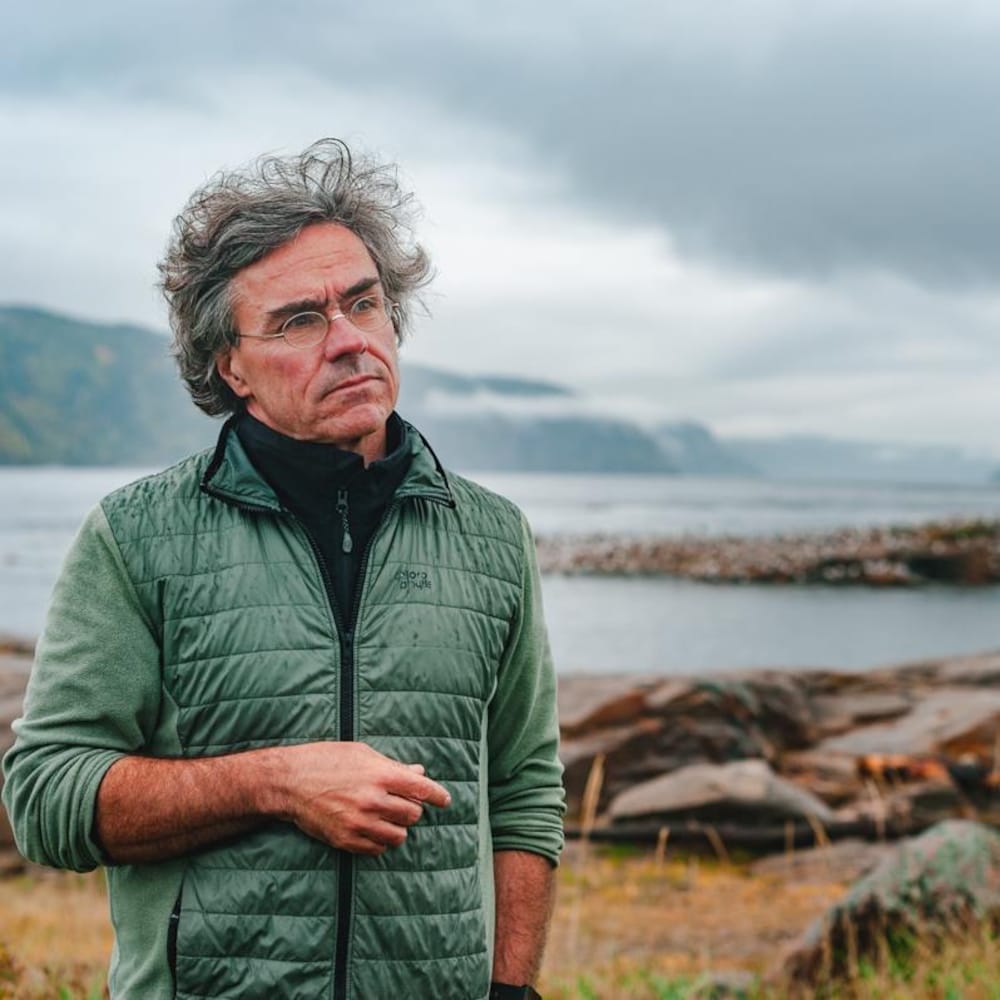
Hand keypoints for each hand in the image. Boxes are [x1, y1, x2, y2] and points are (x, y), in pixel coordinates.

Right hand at [265, 741, 450, 854]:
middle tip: (403, 803)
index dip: (438, 795)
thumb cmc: (326, 760)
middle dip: (412, 808)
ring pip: (399, 835)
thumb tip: (419, 770)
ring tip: (388, 817)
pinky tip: (374, 829)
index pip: (422, 789)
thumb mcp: (362, 754)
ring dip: (398, 826)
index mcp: (381, 775)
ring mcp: (360, 823)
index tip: (444, 800)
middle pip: (413, 814)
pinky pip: (378, 849)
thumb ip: (393, 765)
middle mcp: (374, 800)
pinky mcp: (347, 840)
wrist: (290, 782)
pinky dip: (381, 841)